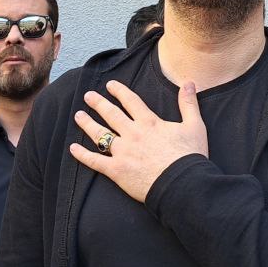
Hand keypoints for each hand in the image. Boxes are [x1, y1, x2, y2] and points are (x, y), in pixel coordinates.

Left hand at [69, 79, 207, 202]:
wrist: (182, 184)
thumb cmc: (190, 157)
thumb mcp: (195, 126)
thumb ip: (189, 103)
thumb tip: (189, 82)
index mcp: (149, 122)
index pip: (130, 101)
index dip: (119, 91)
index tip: (110, 85)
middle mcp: (132, 134)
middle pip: (111, 114)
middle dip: (98, 103)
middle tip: (88, 96)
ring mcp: (123, 152)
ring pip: (100, 134)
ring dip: (87, 124)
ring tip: (78, 116)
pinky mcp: (117, 170)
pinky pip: (95, 161)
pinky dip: (82, 155)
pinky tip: (72, 149)